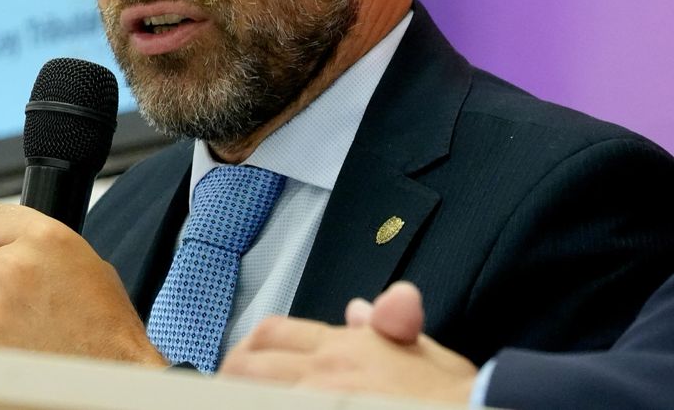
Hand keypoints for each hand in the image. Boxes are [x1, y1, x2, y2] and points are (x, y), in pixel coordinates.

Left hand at [0, 203, 165, 364]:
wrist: (110, 382)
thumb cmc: (108, 334)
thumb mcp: (90, 270)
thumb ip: (44, 251)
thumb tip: (14, 246)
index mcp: (45, 240)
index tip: (1, 254)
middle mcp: (14, 266)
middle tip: (30, 311)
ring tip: (33, 338)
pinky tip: (24, 355)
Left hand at [221, 282, 476, 403]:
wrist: (481, 409)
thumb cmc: (459, 397)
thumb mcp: (424, 353)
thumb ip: (384, 330)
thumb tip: (358, 309)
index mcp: (345, 347)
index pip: (274, 333)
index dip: (252, 346)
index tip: (242, 360)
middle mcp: (326, 373)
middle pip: (249, 363)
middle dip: (231, 372)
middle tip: (227, 384)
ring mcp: (323, 401)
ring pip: (254, 391)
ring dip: (240, 392)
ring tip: (232, 396)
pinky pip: (271, 408)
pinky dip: (259, 404)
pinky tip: (257, 406)